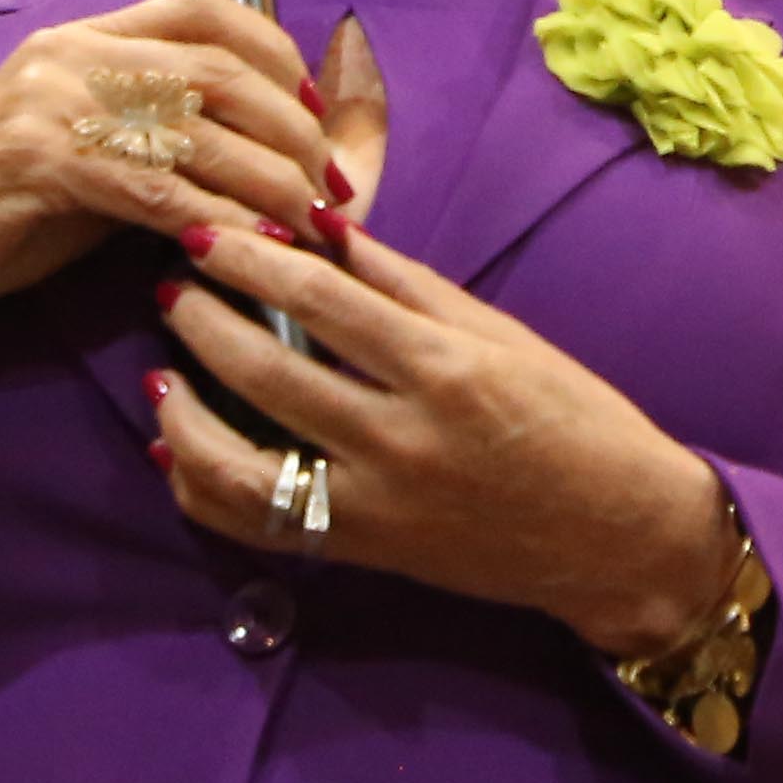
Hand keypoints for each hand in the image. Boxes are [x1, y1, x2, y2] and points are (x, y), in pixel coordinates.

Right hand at [0, 0, 340, 352]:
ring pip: (203, 133)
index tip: (315, 110)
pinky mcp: (40, 162)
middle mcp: (71, 53)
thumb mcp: (85, 149)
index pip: (208, 8)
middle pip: (222, 70)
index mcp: (83, 35)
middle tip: (331, 184)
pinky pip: (161, 192)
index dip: (277, 54)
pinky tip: (252, 250)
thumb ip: (157, 133)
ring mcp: (52, 102)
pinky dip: (219, 223)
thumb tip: (263, 147)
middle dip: (294, 130)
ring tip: (312, 225)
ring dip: (273, 185)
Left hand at [151, 217, 740, 660]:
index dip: (253, 260)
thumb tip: (326, 229)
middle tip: (173, 284)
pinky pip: (256, 525)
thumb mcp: (505, 336)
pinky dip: (205, 487)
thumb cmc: (577, 420)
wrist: (619, 538)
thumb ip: (409, 285)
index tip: (209, 233)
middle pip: (268, 372)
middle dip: (204, 321)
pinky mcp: (362, 552)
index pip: (322, 300)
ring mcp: (375, 504)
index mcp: (446, 369)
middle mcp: (402, 439)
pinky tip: (179, 447)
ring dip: (186, 410)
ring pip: (241, 462)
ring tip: (163, 368)